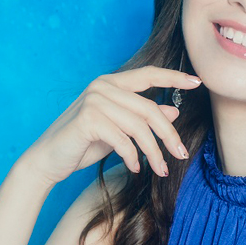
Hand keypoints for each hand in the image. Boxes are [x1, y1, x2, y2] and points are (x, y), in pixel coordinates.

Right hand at [21, 66, 202, 186]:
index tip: (197, 82)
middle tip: (182, 154)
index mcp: (111, 83)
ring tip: (160, 170)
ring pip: (139, 127)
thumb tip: (174, 112)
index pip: (149, 74)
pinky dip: (133, 157)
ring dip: (154, 152)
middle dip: (169, 135)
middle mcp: (103, 86)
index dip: (174, 77)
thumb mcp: (120, 131)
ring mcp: (94, 100)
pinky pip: (123, 140)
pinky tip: (134, 168)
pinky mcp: (88, 119)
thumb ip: (143, 119)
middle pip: (150, 109)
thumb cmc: (83, 144)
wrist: (48, 159)